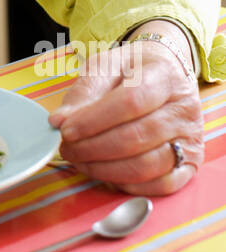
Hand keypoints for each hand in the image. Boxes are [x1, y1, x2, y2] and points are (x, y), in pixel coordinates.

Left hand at [49, 39, 202, 195]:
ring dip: (105, 169)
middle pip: (136, 137)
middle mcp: (184, 109)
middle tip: (67, 148)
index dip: (94, 120)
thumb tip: (59, 121)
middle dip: (93, 148)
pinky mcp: (191, 163)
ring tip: (80, 160)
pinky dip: (129, 185)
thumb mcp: (105, 66)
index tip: (66, 130)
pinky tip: (106, 174)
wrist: (166, 73)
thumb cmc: (133, 70)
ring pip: (147, 165)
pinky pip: (161, 184)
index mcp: (164, 76)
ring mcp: (190, 138)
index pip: (131, 102)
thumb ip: (83, 92)